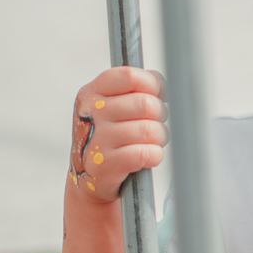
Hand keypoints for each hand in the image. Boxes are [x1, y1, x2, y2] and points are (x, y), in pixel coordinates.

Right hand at [69, 67, 168, 201]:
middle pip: (146, 104)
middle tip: (154, 123)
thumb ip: (137, 88)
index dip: (152, 85)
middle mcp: (91, 113)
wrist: (91, 176)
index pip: (130, 77)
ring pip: (149, 129)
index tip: (156, 95)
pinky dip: (154, 155)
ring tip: (150, 141)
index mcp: (92, 93)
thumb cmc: (112, 134)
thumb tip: (161, 85)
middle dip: (159, 115)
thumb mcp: (115, 104)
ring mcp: (97, 138)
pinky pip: (146, 153)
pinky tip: (147, 157)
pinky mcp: (105, 164)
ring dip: (159, 137)